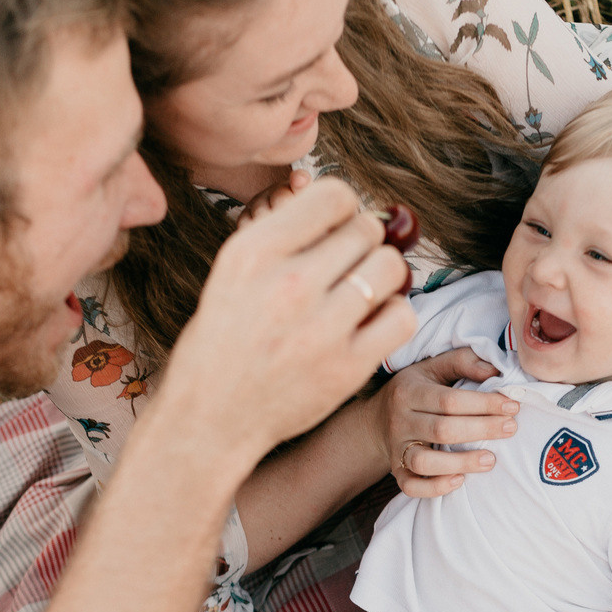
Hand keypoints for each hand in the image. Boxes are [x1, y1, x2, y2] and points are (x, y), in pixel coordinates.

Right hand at [162, 177, 412, 466]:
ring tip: (362, 293)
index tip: (339, 230)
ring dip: (384, 275)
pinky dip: (395, 314)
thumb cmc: (225, 338)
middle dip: (363, 244)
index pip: (334, 196)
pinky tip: (372, 322)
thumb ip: (286, 236)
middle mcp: (288, 284)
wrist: (210, 416)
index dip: (345, 210)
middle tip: (348, 268)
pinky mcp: (347, 366)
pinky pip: (402, 316)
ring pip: (391, 267)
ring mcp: (320, 327)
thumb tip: (352, 208)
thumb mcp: (234, 271)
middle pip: (366, 231)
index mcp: (254, 251)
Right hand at [378, 348, 519, 496]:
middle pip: (441, 429)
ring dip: (461, 463)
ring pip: (424, 462)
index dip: (483, 404)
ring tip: (491, 460)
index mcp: (409, 391)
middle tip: (510, 429)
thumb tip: (496, 371)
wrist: (377, 420)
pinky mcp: (396, 471)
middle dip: (481, 430)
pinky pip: (411, 486)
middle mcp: (400, 421)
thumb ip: (463, 362)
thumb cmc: (416, 390)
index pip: (449, 400)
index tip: (511, 406)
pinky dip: (435, 488)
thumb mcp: (433, 367)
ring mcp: (396, 449)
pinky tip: (460, 481)